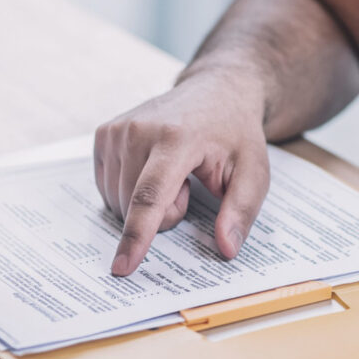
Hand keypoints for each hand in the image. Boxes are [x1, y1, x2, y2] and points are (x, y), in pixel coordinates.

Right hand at [94, 74, 269, 275]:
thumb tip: (226, 249)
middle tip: (190, 184)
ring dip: (147, 203)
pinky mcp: (104, 134)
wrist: (216, 91)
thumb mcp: (254, 172)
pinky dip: (130, 191)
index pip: (150, 196)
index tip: (122, 267)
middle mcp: (139, 130)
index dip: (137, 236)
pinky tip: (152, 170)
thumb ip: (241, 211)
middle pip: (135, 207)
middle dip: (166, 213)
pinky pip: (107, 189)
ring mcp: (117, 130)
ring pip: (118, 202)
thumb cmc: (235, 134)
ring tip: (174, 173)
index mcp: (176, 138)